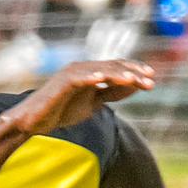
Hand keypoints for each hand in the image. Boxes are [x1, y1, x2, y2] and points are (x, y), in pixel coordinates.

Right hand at [4, 58, 156, 136]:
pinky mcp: (62, 82)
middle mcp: (84, 69)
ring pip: (100, 70)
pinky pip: (79, 78)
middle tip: (151, 80)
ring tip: (133, 80)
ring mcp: (73, 73)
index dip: (136, 72)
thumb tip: (135, 87)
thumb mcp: (93, 103)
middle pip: (113, 67)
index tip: (152, 79)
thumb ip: (112, 93)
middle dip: (133, 73)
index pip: (118, 68)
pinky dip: (91, 77)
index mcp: (92, 73)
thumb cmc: (62, 111)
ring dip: (118, 74)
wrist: (34, 120)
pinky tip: (103, 79)